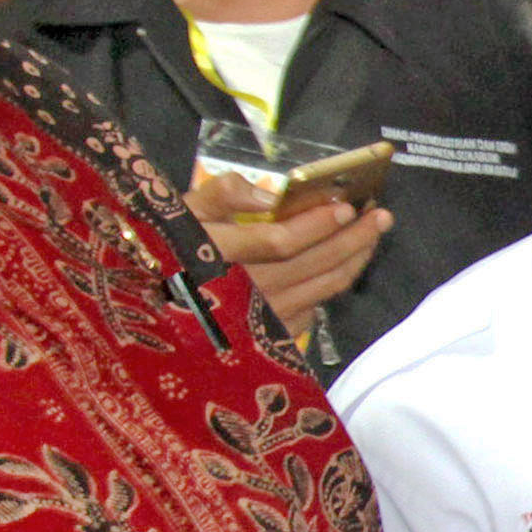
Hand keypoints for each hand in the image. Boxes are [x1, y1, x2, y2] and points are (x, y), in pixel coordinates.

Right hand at [186, 165, 388, 327]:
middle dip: (353, 237)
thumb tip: (270, 193)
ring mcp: (259, 319)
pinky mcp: (268, 338)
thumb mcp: (180, 212)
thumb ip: (222, 194)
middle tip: (380, 215)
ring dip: (354, 259)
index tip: (347, 206)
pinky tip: (344, 266)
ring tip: (373, 234)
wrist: (150, 308)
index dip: (317, 224)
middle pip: (313, 264)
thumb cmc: (166, 251)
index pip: (280, 241)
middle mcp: (243, 291)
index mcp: (218, 255)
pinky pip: (312, 310)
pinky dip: (332, 285)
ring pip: (322, 287)